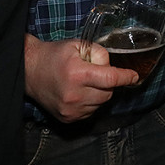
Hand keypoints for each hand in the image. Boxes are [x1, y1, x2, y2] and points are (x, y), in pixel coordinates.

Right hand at [23, 34, 139, 123]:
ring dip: (99, 93)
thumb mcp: (78, 45)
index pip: (110, 79)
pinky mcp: (68, 118)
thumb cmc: (54, 55)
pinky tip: (79, 92)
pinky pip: (91, 112)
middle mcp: (74, 95)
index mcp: (77, 74)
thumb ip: (99, 54)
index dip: (125, 77)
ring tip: (84, 82)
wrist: (29, 70)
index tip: (134, 76)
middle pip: (108, 93)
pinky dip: (90, 102)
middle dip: (108, 83)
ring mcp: (71, 110)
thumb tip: (113, 69)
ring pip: (100, 104)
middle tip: (95, 73)